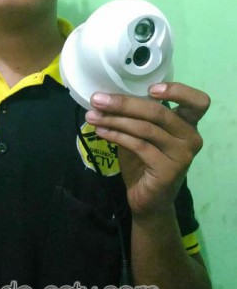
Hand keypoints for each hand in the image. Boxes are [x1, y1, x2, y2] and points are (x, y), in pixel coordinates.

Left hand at [85, 83, 209, 217]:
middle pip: (159, 112)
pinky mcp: (169, 170)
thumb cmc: (144, 162)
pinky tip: (101, 132)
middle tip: (97, 99)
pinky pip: (139, 146)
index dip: (177, 91)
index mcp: (188, 124)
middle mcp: (191, 137)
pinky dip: (116, 136)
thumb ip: (135, 116)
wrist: (147, 200)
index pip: (197, 102)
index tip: (150, 88)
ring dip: (114, 120)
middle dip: (124, 103)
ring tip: (92, 116)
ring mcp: (182, 155)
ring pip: (145, 128)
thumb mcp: (140, 134)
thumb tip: (106, 97)